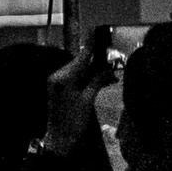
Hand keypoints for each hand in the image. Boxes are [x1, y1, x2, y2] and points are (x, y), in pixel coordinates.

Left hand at [40, 28, 115, 155]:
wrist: (60, 139)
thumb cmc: (74, 121)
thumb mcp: (88, 100)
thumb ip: (96, 81)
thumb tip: (108, 69)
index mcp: (63, 78)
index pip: (80, 58)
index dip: (90, 46)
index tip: (95, 31)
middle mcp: (57, 77)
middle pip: (80, 64)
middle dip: (96, 63)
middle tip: (114, 63)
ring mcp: (57, 83)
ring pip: (79, 72)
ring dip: (94, 73)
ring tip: (112, 75)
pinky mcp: (59, 89)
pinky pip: (75, 79)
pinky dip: (87, 79)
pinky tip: (102, 81)